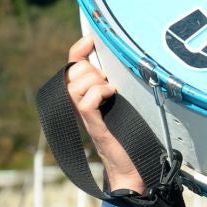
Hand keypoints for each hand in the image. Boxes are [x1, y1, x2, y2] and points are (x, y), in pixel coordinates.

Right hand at [65, 36, 145, 193]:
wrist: (133, 166)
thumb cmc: (131, 134)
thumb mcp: (123, 102)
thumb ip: (116, 84)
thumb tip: (123, 61)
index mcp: (85, 95)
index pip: (73, 64)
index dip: (79, 49)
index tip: (91, 39)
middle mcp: (79, 104)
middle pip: (73, 72)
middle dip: (92, 69)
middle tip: (109, 82)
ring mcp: (84, 115)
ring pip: (75, 85)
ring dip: (95, 82)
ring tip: (111, 92)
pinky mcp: (93, 126)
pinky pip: (86, 101)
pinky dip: (98, 93)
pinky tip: (111, 96)